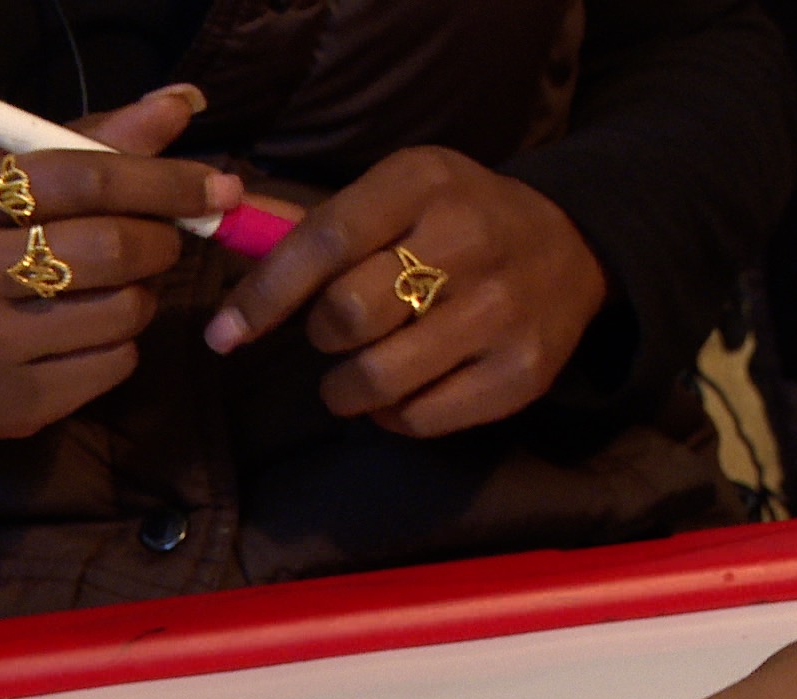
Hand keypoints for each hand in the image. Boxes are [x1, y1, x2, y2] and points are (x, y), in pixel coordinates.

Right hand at [0, 87, 243, 442]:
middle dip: (162, 239)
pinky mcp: (11, 405)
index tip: (216, 185)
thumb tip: (178, 109)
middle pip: (115, 245)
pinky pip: (114, 365)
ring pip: (124, 310)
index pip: (87, 175)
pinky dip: (123, 342)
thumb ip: (80, 144)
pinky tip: (91, 331)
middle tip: (164, 238)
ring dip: (143, 294)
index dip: (167, 179)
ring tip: (117, 286)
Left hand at [202, 145, 608, 437]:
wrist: (572, 246)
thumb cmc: (459, 219)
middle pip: (347, 315)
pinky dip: (390, 416)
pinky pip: (421, 418)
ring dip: (344, 389)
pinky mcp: (522, 373)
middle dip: (319, 335)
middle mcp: (468, 240)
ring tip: (352, 377)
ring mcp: (501, 312)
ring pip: (379, 377)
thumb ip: (316, 220)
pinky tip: (399, 393)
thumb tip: (225, 232)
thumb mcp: (399, 191)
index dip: (265, 295)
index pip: (324, 242)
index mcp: (423, 183)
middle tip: (332, 333)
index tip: (224, 334)